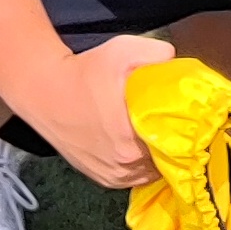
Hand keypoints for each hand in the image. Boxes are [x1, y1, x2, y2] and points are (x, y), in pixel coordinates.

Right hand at [14, 33, 170, 189]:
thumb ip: (157, 54)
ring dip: (154, 157)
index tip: (187, 119)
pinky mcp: (99, 177)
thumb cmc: (83, 72)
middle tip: (172, 124)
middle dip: (170, 144)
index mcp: (132, 142)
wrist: (43, 90)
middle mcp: (123, 166)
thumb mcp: (123, 51)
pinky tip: (137, 145)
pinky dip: (138, 165)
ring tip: (154, 134)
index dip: (184, 133)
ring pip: (148, 172)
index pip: (176, 148)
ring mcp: (110, 176)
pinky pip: (131, 177)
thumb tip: (175, 61)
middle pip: (164, 162)